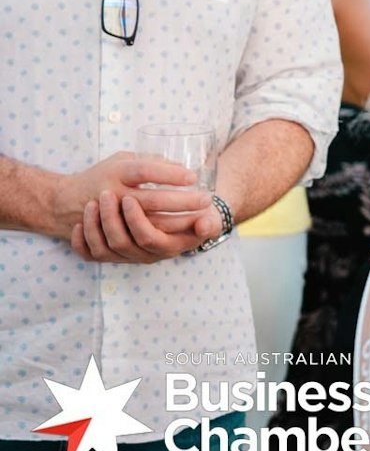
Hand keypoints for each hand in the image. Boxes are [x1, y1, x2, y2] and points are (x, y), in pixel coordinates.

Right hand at [49, 153, 209, 239]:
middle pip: (152, 200)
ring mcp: (109, 219)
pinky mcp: (107, 238)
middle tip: (206, 200)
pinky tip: (178, 236)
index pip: (145, 171)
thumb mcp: (123, 160)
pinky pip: (135, 243)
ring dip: (176, 223)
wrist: (62, 201)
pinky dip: (158, 239)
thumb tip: (181, 166)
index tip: (194, 177)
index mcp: (116, 172)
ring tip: (199, 218)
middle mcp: (111, 194)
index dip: (170, 174)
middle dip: (183, 202)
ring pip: (146, 226)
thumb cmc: (103, 176)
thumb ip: (149, 161)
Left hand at [71, 188, 222, 263]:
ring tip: (96, 201)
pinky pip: (90, 255)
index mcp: (169, 246)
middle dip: (112, 218)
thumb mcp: (208, 219)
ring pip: (104, 248)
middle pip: (123, 242)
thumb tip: (204, 224)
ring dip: (96, 224)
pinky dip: (82, 241)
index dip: (136, 220)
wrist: (184, 222)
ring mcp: (128, 257)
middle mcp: (147, 255)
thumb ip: (209, 222)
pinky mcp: (111, 255)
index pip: (149, 238)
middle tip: (108, 193)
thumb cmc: (195, 215)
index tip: (131, 197)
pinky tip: (81, 223)